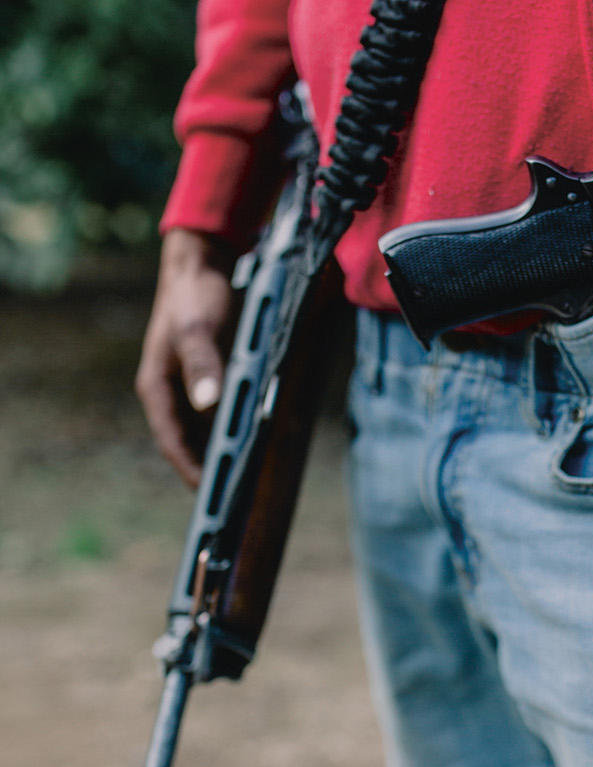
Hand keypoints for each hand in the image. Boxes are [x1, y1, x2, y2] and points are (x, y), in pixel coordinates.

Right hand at [136, 228, 236, 486]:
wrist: (201, 265)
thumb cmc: (195, 298)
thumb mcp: (198, 330)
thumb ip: (204, 366)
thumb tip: (209, 405)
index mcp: (158, 389)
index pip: (173, 443)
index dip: (191, 471)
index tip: (213, 497)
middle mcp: (172, 394)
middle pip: (190, 444)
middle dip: (212, 472)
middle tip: (241, 501)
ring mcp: (190, 389)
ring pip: (206, 433)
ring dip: (225, 455)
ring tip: (254, 483)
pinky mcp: (209, 380)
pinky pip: (222, 417)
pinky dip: (237, 432)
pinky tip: (260, 444)